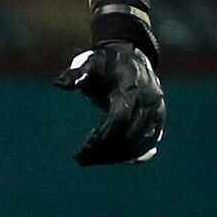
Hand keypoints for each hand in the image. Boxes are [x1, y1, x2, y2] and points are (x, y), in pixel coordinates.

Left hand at [56, 39, 164, 165]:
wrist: (132, 57)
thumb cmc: (106, 62)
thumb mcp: (89, 62)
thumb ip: (75, 74)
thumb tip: (58, 84)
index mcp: (131, 88)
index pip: (120, 119)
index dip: (103, 136)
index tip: (83, 148)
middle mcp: (149, 102)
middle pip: (130, 136)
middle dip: (105, 151)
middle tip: (80, 159)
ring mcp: (157, 112)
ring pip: (140, 144)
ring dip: (116, 157)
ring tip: (90, 159)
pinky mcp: (158, 120)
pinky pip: (148, 143)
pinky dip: (132, 155)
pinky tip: (112, 159)